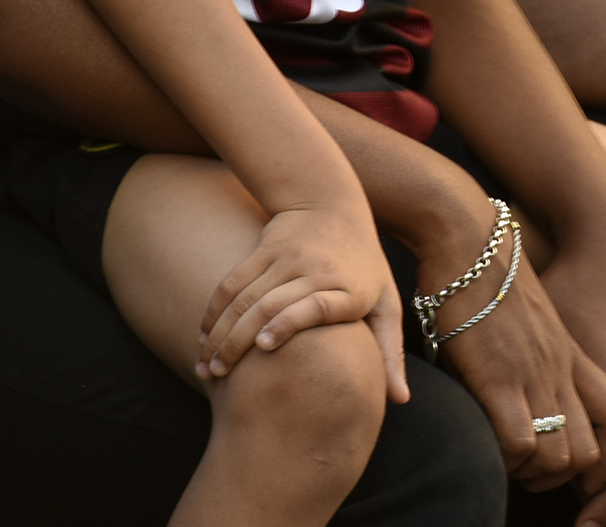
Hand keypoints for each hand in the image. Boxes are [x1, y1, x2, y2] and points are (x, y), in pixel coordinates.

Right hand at [197, 199, 409, 400]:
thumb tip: (401, 399)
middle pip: (271, 306)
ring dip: (221, 332)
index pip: (316, 305)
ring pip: (245, 297)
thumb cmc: (364, 267)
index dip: (288, 322)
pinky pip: (233, 282)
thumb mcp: (386, 303)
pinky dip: (214, 311)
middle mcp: (317, 270)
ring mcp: (288, 257)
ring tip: (207, 366)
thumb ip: (390, 351)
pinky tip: (203, 337)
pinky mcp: (264, 249)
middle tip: (217, 376)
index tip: (264, 346)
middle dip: (238, 343)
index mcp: (350, 289)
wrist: (333, 205)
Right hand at [410, 199, 605, 491]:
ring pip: (562, 458)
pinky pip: (522, 442)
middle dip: (567, 479)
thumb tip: (526, 397)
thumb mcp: (530, 323)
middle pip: (594, 453)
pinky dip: (508, 458)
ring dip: (535, 472)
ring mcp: (536, 375)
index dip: (605, 457)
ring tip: (509, 461)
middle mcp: (562, 370)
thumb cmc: (489, 276)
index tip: (575, 468)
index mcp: (573, 357)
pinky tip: (488, 444)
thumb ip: (537, 359)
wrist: (471, 237)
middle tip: (533, 472)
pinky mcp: (500, 377)